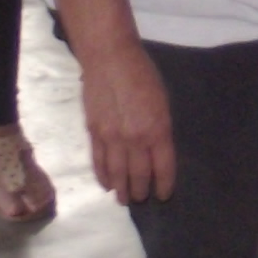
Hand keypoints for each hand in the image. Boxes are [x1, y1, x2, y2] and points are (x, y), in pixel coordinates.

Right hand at [80, 40, 176, 204]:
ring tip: (124, 199)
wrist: (109, 58)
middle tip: (141, 198)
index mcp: (158, 130)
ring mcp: (112, 138)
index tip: (162, 195)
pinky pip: (99, 162)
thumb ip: (160, 129)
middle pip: (139, 175)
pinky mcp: (94, 133)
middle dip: (141, 191)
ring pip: (117, 174)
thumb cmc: (142, 74)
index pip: (163, 168)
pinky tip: (107, 184)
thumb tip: (156, 150)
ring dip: (121, 190)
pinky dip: (103, 176)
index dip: (163, 185)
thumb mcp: (163, 102)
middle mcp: (135, 139)